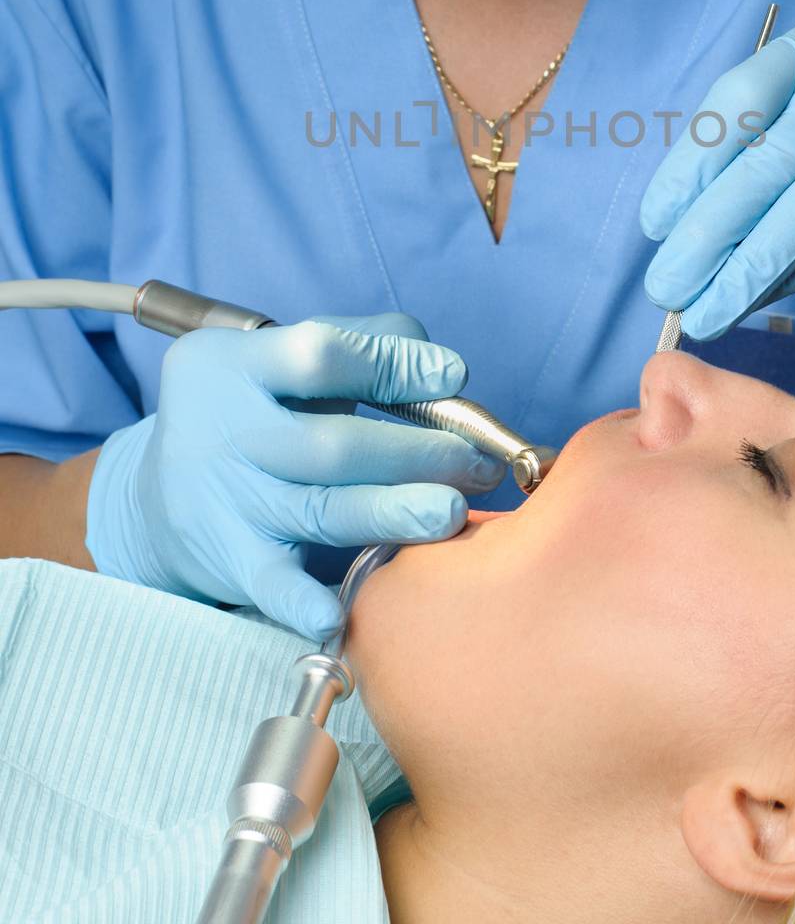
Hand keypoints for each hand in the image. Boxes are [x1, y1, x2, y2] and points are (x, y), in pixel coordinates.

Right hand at [86, 313, 504, 638]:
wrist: (156, 494)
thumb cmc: (255, 413)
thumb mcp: (282, 359)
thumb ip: (363, 344)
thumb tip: (443, 368)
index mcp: (236, 364)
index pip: (318, 354)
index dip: (392, 365)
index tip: (454, 376)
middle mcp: (224, 429)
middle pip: (329, 443)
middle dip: (414, 454)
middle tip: (475, 463)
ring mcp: (225, 499)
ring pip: (319, 509)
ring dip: (394, 512)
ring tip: (451, 512)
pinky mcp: (227, 559)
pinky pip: (268, 584)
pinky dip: (300, 601)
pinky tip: (336, 612)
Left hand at [641, 12, 794, 338]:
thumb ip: (743, 184)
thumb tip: (671, 242)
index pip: (738, 97)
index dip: (690, 163)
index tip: (654, 223)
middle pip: (769, 157)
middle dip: (708, 232)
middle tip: (664, 288)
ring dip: (745, 270)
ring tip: (701, 313)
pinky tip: (756, 302)